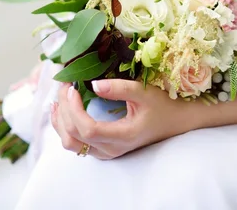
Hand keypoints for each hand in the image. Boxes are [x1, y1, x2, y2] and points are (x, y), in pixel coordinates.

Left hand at [51, 80, 196, 159]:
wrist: (176, 122)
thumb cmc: (163, 105)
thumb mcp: (145, 92)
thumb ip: (120, 88)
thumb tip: (93, 85)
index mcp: (123, 136)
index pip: (88, 130)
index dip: (74, 110)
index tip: (72, 88)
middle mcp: (112, 149)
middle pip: (74, 137)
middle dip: (64, 109)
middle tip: (64, 84)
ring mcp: (106, 152)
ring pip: (71, 144)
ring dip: (60, 120)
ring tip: (60, 97)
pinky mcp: (103, 149)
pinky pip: (76, 144)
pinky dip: (65, 126)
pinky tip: (64, 109)